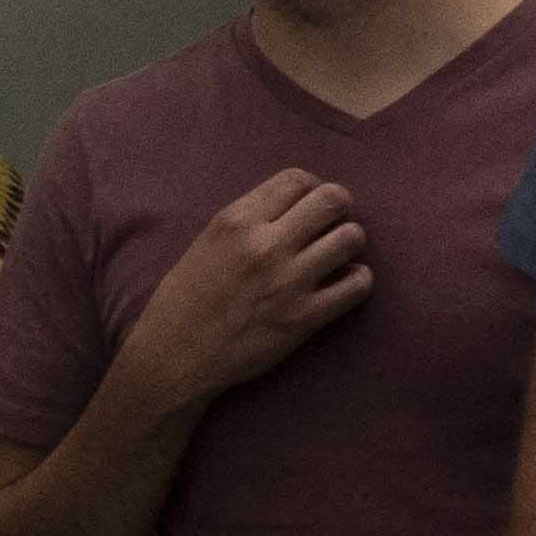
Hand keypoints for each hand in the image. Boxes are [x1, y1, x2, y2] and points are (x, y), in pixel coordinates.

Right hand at [115, 169, 367, 414]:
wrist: (177, 356)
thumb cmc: (185, 300)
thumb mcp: (207, 242)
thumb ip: (248, 221)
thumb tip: (292, 208)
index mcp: (237, 221)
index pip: (295, 179)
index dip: (310, 187)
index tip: (309, 203)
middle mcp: (266, 244)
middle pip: (331, 199)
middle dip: (338, 206)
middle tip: (332, 223)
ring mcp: (289, 281)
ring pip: (350, 237)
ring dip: (349, 241)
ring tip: (337, 253)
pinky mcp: (305, 317)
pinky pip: (357, 286)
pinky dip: (358, 280)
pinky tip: (345, 282)